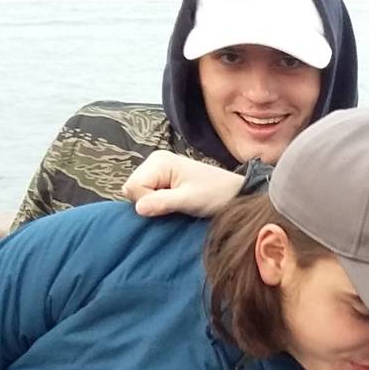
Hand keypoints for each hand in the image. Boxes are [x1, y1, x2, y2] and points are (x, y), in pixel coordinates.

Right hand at [123, 151, 245, 217]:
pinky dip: (158, 202)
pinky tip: (175, 203)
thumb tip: (138, 208)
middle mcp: (155, 161)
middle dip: (150, 202)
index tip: (171, 203)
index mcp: (159, 161)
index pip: (133, 187)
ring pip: (139, 194)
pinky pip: (148, 194)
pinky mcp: (163, 179)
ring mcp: (158, 169)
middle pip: (133, 189)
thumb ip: (163, 202)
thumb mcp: (190, 200)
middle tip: (175, 204)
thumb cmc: (216, 193)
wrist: (235, 192)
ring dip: (155, 203)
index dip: (148, 201)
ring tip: (177, 203)